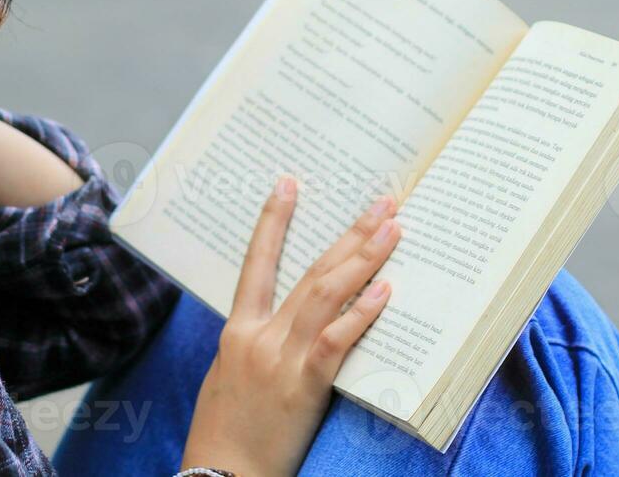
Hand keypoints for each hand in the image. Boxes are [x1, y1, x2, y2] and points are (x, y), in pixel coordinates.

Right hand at [180, 176, 400, 475]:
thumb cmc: (225, 434)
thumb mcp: (229, 378)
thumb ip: (256, 345)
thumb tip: (285, 322)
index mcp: (238, 332)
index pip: (256, 263)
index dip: (273, 222)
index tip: (290, 184)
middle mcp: (259, 336)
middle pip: (310, 271)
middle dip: (348, 233)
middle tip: (382, 202)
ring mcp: (281, 359)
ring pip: (326, 294)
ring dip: (364, 258)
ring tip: (393, 230)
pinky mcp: (303, 387)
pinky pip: (337, 341)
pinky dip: (362, 313)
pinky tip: (385, 290)